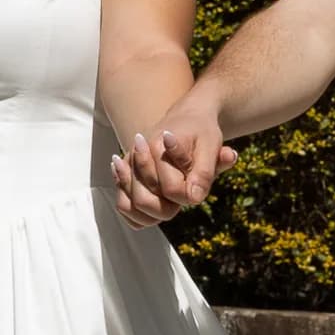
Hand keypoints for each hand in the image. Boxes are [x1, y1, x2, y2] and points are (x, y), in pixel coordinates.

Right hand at [112, 103, 235, 228]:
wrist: (187, 119)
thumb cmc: (201, 133)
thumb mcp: (211, 147)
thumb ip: (206, 173)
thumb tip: (194, 198)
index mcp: (158, 146)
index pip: (172, 190)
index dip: (189, 195)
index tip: (198, 185)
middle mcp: (136, 155)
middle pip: (145, 201)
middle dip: (170, 207)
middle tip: (182, 195)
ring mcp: (127, 165)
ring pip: (131, 206)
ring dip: (153, 213)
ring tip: (169, 202)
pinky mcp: (124, 174)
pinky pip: (123, 206)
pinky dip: (138, 215)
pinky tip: (155, 208)